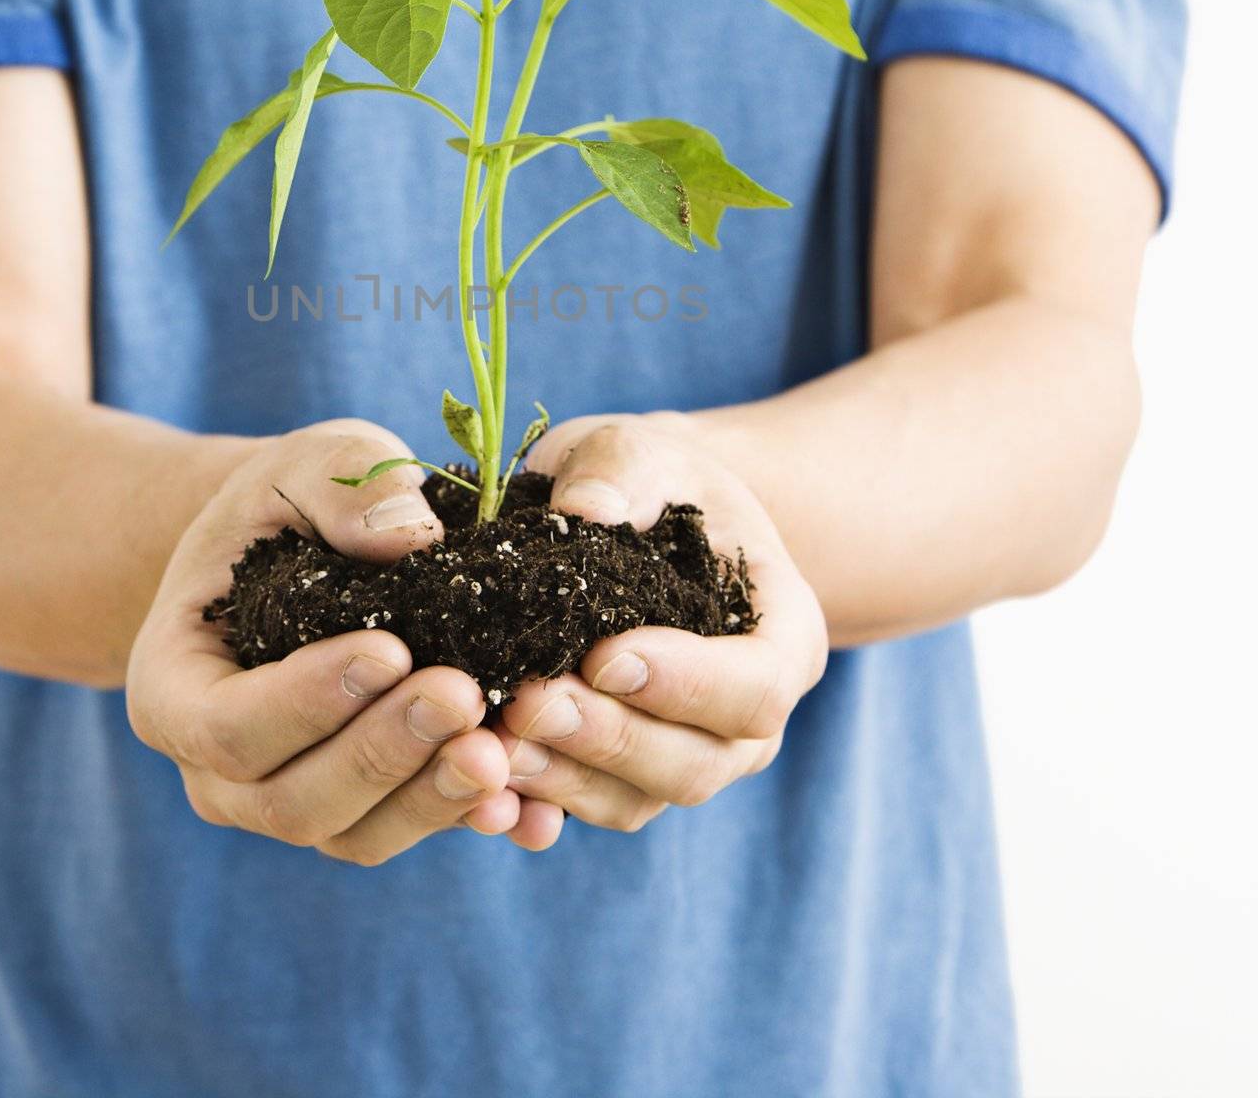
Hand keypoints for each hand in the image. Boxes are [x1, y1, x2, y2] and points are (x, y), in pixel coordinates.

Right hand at [127, 419, 523, 864]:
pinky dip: (467, 820)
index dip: (306, 701)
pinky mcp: (363, 813)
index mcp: (173, 689)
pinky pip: (410, 832)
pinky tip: (528, 804)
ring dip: (429, 800)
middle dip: (381, 753)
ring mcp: (289, 801)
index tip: (390, 650)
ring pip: (354, 834)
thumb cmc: (287, 505)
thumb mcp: (299, 466)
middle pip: (291, 799)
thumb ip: (341, 487)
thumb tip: (409, 537)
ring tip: (500, 753)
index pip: (227, 725)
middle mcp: (219, 772)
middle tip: (461, 696)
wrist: (301, 549)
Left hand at [493, 413, 827, 834]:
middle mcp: (743, 717)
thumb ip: (622, 468)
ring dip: (562, 779)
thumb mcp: (640, 449)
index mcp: (780, 636)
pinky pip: (581, 807)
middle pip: (696, 763)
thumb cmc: (646, 479)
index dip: (688, 684)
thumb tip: (582, 508)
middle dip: (609, 738)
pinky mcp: (616, 776)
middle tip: (529, 702)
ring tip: (489, 743)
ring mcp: (682, 754)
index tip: (605, 655)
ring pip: (636, 799)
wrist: (625, 515)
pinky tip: (478, 786)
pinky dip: (532, 804)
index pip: (757, 687)